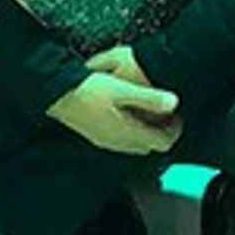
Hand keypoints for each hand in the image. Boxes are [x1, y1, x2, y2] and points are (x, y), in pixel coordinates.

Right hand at [48, 66, 180, 157]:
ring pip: (136, 144)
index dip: (175, 131)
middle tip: (166, 113)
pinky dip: (132, 131)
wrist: (56, 95)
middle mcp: (119, 142)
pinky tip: (127, 114)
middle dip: (161, 131)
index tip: (178, 115)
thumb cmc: (88, 89)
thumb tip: (174, 102)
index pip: (162, 142)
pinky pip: (122, 140)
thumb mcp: (122, 89)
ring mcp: (107, 141)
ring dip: (146, 131)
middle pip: (150, 145)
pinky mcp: (97, 136)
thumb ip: (149, 97)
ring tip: (149, 112)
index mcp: (128, 132)